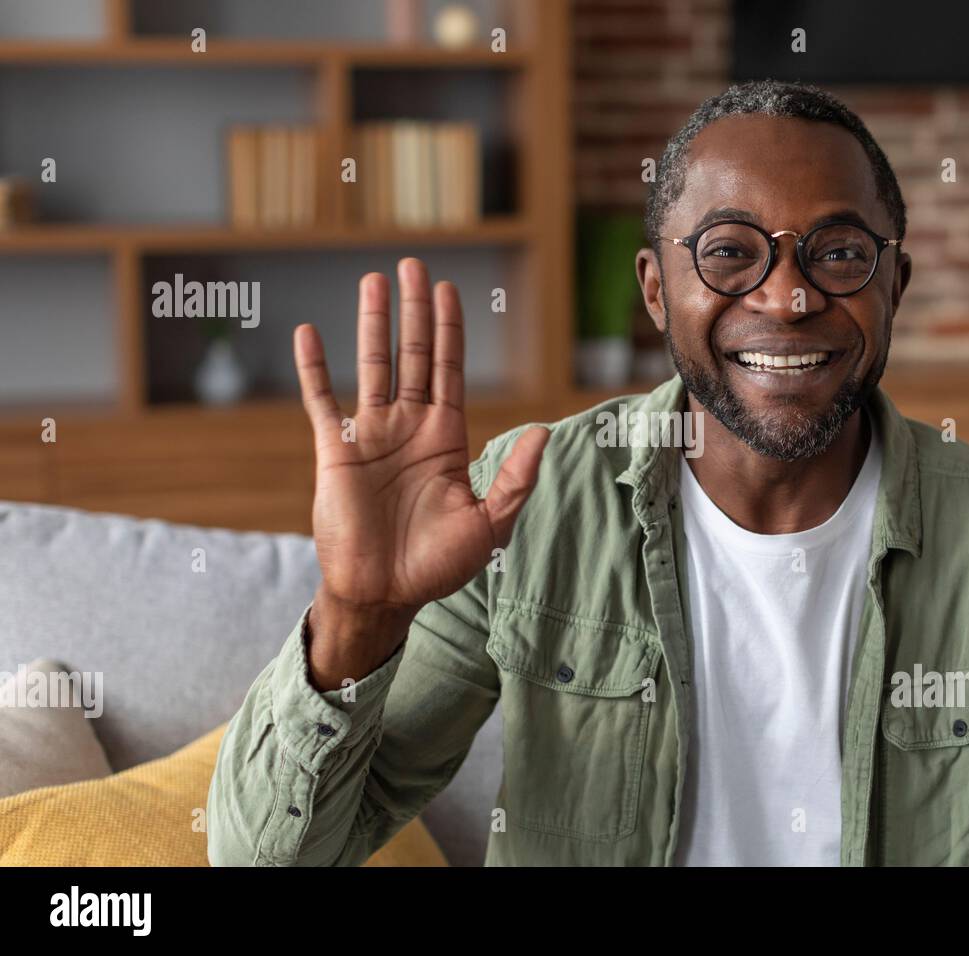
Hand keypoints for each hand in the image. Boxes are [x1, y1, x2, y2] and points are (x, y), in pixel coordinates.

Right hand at [294, 258, 547, 623]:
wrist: (384, 594)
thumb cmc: (438, 565)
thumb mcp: (490, 523)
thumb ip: (516, 478)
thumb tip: (544, 430)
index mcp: (445, 439)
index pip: (449, 370)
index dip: (449, 330)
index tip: (449, 291)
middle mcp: (409, 428)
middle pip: (413, 355)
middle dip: (415, 311)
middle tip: (413, 265)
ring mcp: (372, 436)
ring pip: (372, 365)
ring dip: (373, 324)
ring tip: (374, 282)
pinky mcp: (336, 452)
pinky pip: (321, 401)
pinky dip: (313, 368)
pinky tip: (308, 333)